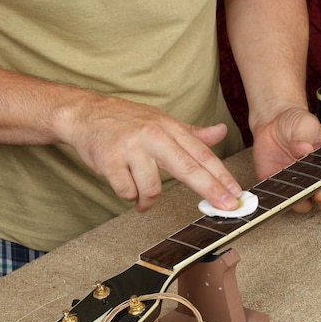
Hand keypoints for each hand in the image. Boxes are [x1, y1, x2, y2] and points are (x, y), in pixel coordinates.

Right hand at [56, 96, 241, 211]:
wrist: (84, 114)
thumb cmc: (126, 121)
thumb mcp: (162, 121)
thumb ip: (192, 133)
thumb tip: (221, 132)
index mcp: (169, 127)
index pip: (201, 154)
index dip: (221, 176)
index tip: (236, 193)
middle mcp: (153, 135)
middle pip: (188, 168)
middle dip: (211, 190)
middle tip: (226, 207)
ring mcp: (131, 148)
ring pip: (153, 188)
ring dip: (148, 200)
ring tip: (143, 199)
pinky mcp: (110, 162)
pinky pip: (128, 192)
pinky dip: (129, 196)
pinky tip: (125, 187)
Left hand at [251, 106, 320, 212]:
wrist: (273, 123)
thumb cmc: (296, 124)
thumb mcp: (305, 124)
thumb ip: (305, 137)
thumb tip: (303, 149)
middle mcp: (315, 178)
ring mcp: (297, 184)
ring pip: (304, 204)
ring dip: (304, 201)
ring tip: (299, 192)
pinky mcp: (278, 186)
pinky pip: (280, 198)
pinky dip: (279, 199)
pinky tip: (278, 192)